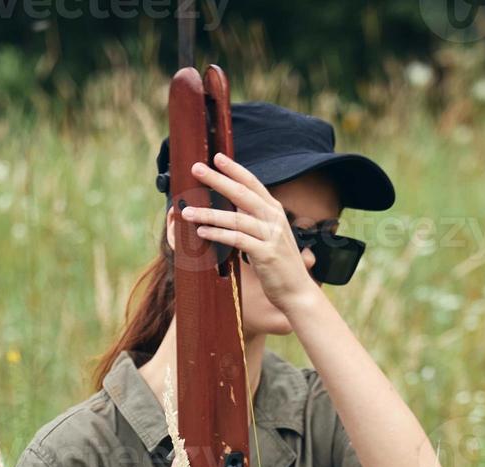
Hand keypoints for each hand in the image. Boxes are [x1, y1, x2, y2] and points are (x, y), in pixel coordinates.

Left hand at [180, 152, 319, 315]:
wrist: (297, 292)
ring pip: (235, 218)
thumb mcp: (269, 236)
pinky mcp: (266, 254)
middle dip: (217, 180)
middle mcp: (274, 219)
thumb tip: (231, 209)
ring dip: (209, 213)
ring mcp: (271, 236)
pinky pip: (237, 240)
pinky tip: (202, 232)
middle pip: (241, 194)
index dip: (235, 169)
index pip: (253, 183)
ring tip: (187, 211)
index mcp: (275, 211)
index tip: (217, 157)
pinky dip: (218, 235)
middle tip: (196, 168)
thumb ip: (254, 220)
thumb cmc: (279, 265)